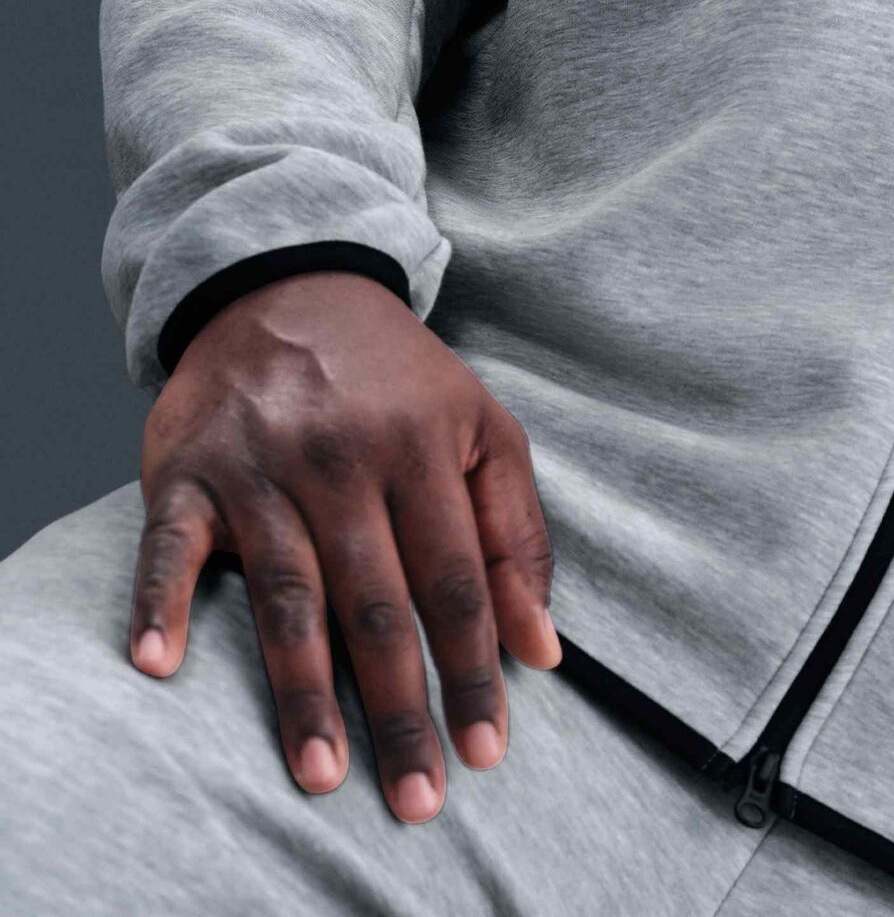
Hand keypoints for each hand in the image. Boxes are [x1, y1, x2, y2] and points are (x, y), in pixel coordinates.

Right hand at [128, 268, 561, 821]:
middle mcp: (344, 458)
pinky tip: (163, 665)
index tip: (487, 749)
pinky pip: (170, 547)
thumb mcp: (482, 430)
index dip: (475, 668)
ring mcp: (262, 465)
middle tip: (417, 795)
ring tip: (324, 773)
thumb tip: (542, 648)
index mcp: (425, 447)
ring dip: (303, 690)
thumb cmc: (399, 379)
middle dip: (400, 707)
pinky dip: (163, 602)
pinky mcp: (187, 471)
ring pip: (289, 594)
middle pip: (378, 604)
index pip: (457, 581)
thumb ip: (517, 535)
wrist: (291, 286)